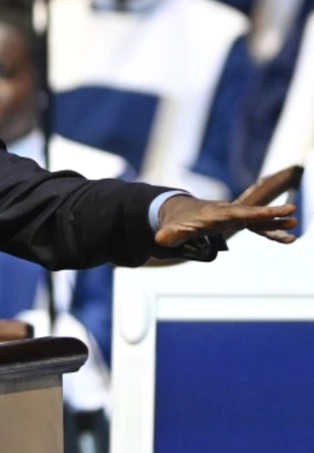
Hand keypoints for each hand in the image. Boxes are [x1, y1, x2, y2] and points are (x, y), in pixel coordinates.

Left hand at [155, 195, 297, 249]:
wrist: (177, 211)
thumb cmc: (176, 222)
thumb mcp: (170, 230)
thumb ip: (167, 235)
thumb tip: (160, 241)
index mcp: (214, 214)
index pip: (234, 214)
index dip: (250, 214)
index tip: (265, 213)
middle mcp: (226, 212)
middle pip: (250, 213)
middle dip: (268, 213)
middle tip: (289, 211)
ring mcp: (233, 216)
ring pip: (257, 219)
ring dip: (274, 222)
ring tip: (294, 227)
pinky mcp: (236, 222)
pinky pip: (256, 226)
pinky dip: (270, 231)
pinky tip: (287, 239)